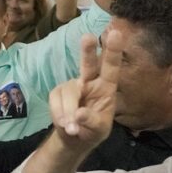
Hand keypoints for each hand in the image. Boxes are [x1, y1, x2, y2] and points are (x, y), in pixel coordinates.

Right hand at [49, 32, 120, 149]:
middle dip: (88, 51)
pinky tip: (64, 125)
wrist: (73, 138)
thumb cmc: (92, 130)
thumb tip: (79, 113)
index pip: (111, 68)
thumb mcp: (98, 130)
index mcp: (106, 88)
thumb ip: (91, 121)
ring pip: (69, 93)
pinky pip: (55, 101)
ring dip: (68, 112)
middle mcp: (89, 82)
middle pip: (88, 64)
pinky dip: (59, 115)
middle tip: (88, 37)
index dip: (113, 51)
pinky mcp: (57, 92)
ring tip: (72, 129)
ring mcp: (72, 86)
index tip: (115, 34)